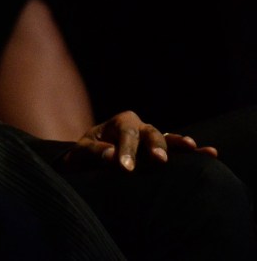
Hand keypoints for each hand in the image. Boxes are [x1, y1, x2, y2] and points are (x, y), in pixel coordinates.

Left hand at [63, 110, 217, 170]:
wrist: (93, 160)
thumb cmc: (86, 155)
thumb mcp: (82, 152)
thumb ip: (95, 152)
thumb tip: (111, 156)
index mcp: (120, 122)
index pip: (126, 134)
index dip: (127, 150)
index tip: (125, 168)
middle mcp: (140, 127)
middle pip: (150, 134)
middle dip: (155, 146)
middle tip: (159, 160)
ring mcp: (153, 139)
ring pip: (167, 139)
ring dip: (179, 145)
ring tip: (192, 148)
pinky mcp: (161, 152)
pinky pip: (178, 151)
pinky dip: (193, 153)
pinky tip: (209, 153)